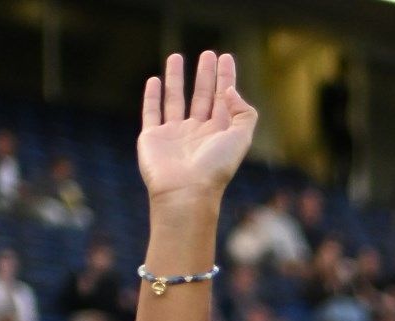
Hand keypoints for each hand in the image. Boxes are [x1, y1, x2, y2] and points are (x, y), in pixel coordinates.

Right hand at [138, 51, 256, 205]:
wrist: (185, 192)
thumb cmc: (214, 167)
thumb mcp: (240, 138)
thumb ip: (243, 112)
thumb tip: (230, 91)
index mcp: (219, 132)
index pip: (224, 99)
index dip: (226, 78)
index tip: (226, 57)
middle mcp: (198, 132)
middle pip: (203, 96)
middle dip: (206, 75)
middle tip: (208, 53)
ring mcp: (174, 134)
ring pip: (176, 99)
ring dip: (177, 78)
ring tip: (177, 56)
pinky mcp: (152, 138)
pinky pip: (152, 112)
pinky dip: (152, 97)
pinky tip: (154, 80)